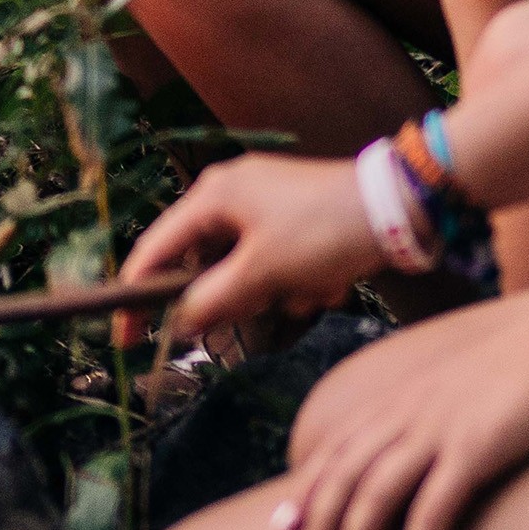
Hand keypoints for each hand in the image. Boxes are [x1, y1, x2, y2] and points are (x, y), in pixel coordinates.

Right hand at [121, 149, 386, 346]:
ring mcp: (264, 200)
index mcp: (212, 197)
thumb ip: (213, 299)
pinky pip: (276, 258)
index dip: (137, 294)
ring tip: (312, 288)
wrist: (400, 205)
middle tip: (267, 305)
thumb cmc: (322, 232)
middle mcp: (230, 192)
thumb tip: (180, 322)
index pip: (155, 249)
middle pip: (207, 262)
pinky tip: (328, 279)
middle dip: (240, 294)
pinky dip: (296, 278)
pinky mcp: (294, 213)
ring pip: (246, 267)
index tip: (127, 337)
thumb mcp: (263, 272)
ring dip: (276, 290)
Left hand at [279, 298, 528, 529]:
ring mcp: (435, 432)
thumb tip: (425, 441)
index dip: (306, 488)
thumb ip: (433, 408)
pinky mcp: (472, 452)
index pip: (335, 448)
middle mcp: (405, 414)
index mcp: (399, 396)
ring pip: (373, 499)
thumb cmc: (527, 367)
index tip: (283, 524)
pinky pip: (432, 512)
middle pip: (342, 479)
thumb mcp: (462, 382)